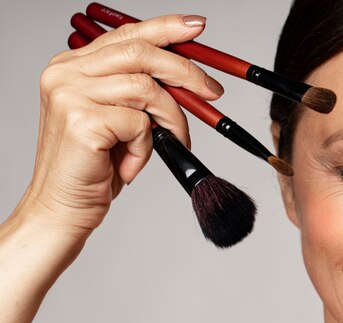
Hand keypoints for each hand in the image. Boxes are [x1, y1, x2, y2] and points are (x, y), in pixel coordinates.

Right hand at [19, 14, 222, 239]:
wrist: (62, 208)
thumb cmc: (94, 167)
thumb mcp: (120, 119)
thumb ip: (142, 91)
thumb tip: (189, 77)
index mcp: (73, 66)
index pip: (126, 35)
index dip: (165, 28)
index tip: (197, 27)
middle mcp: (66, 73)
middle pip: (141, 53)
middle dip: (185, 70)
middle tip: (212, 91)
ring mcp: (70, 94)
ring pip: (147, 90)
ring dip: (171, 120)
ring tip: (170, 143)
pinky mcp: (82, 121)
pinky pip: (140, 124)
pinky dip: (147, 148)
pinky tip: (130, 164)